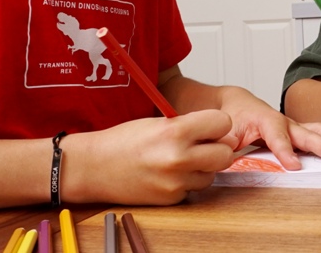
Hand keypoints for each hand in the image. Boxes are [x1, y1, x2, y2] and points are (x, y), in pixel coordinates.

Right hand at [64, 109, 237, 205]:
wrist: (94, 167)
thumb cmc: (125, 140)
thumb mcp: (161, 121)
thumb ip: (192, 125)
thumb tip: (222, 131)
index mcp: (176, 131)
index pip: (223, 123)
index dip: (217, 124)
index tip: (209, 126)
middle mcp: (178, 157)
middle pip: (226, 154)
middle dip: (217, 148)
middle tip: (202, 145)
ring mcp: (175, 181)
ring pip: (213, 174)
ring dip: (203, 168)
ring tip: (181, 160)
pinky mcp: (171, 199)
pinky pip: (194, 188)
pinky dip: (187, 182)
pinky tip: (168, 174)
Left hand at [216, 87, 320, 170]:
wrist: (236, 103)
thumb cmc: (231, 118)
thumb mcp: (223, 133)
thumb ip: (224, 146)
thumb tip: (224, 161)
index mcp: (264, 120)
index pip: (277, 137)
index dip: (285, 151)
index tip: (294, 166)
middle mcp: (283, 121)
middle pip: (306, 133)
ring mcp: (293, 126)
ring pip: (316, 131)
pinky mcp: (297, 132)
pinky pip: (316, 135)